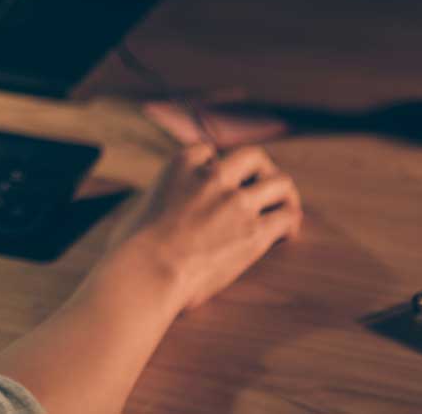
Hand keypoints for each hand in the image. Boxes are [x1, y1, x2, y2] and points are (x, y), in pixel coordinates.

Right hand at [103, 144, 302, 311]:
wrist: (149, 270)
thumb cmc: (131, 248)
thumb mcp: (136, 209)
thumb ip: (153, 204)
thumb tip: (148, 216)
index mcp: (180, 165)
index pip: (207, 151)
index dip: (216, 166)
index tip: (218, 181)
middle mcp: (213, 176)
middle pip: (253, 156)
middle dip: (262, 170)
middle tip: (262, 188)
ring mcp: (237, 202)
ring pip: (280, 183)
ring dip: (285, 195)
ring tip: (285, 209)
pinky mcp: (254, 231)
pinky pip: (287, 217)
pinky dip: (290, 224)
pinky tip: (286, 235)